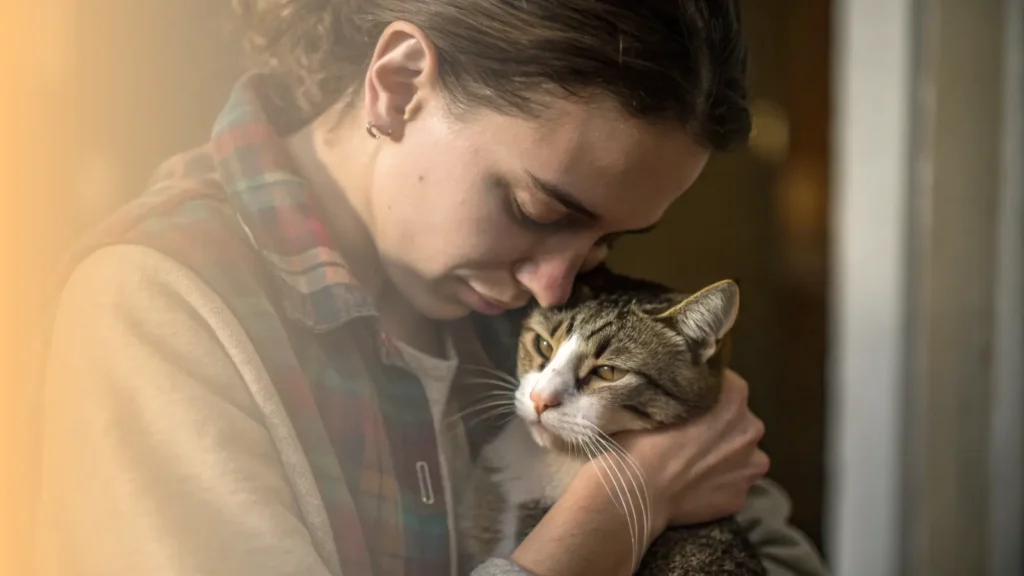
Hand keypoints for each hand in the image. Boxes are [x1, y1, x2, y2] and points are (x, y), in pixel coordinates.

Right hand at [597, 369, 769, 533]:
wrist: (638, 490)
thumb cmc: (643, 436)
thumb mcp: (662, 395)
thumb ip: (686, 391)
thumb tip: (685, 391)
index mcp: (735, 397)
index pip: (728, 385)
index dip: (708, 392)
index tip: (690, 401)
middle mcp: (752, 429)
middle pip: (739, 422)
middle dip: (721, 426)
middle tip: (689, 434)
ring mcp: (750, 468)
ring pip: (741, 456)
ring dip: (725, 456)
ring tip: (692, 464)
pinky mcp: (739, 499)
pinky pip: (731, 485)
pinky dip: (717, 485)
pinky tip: (693, 487)